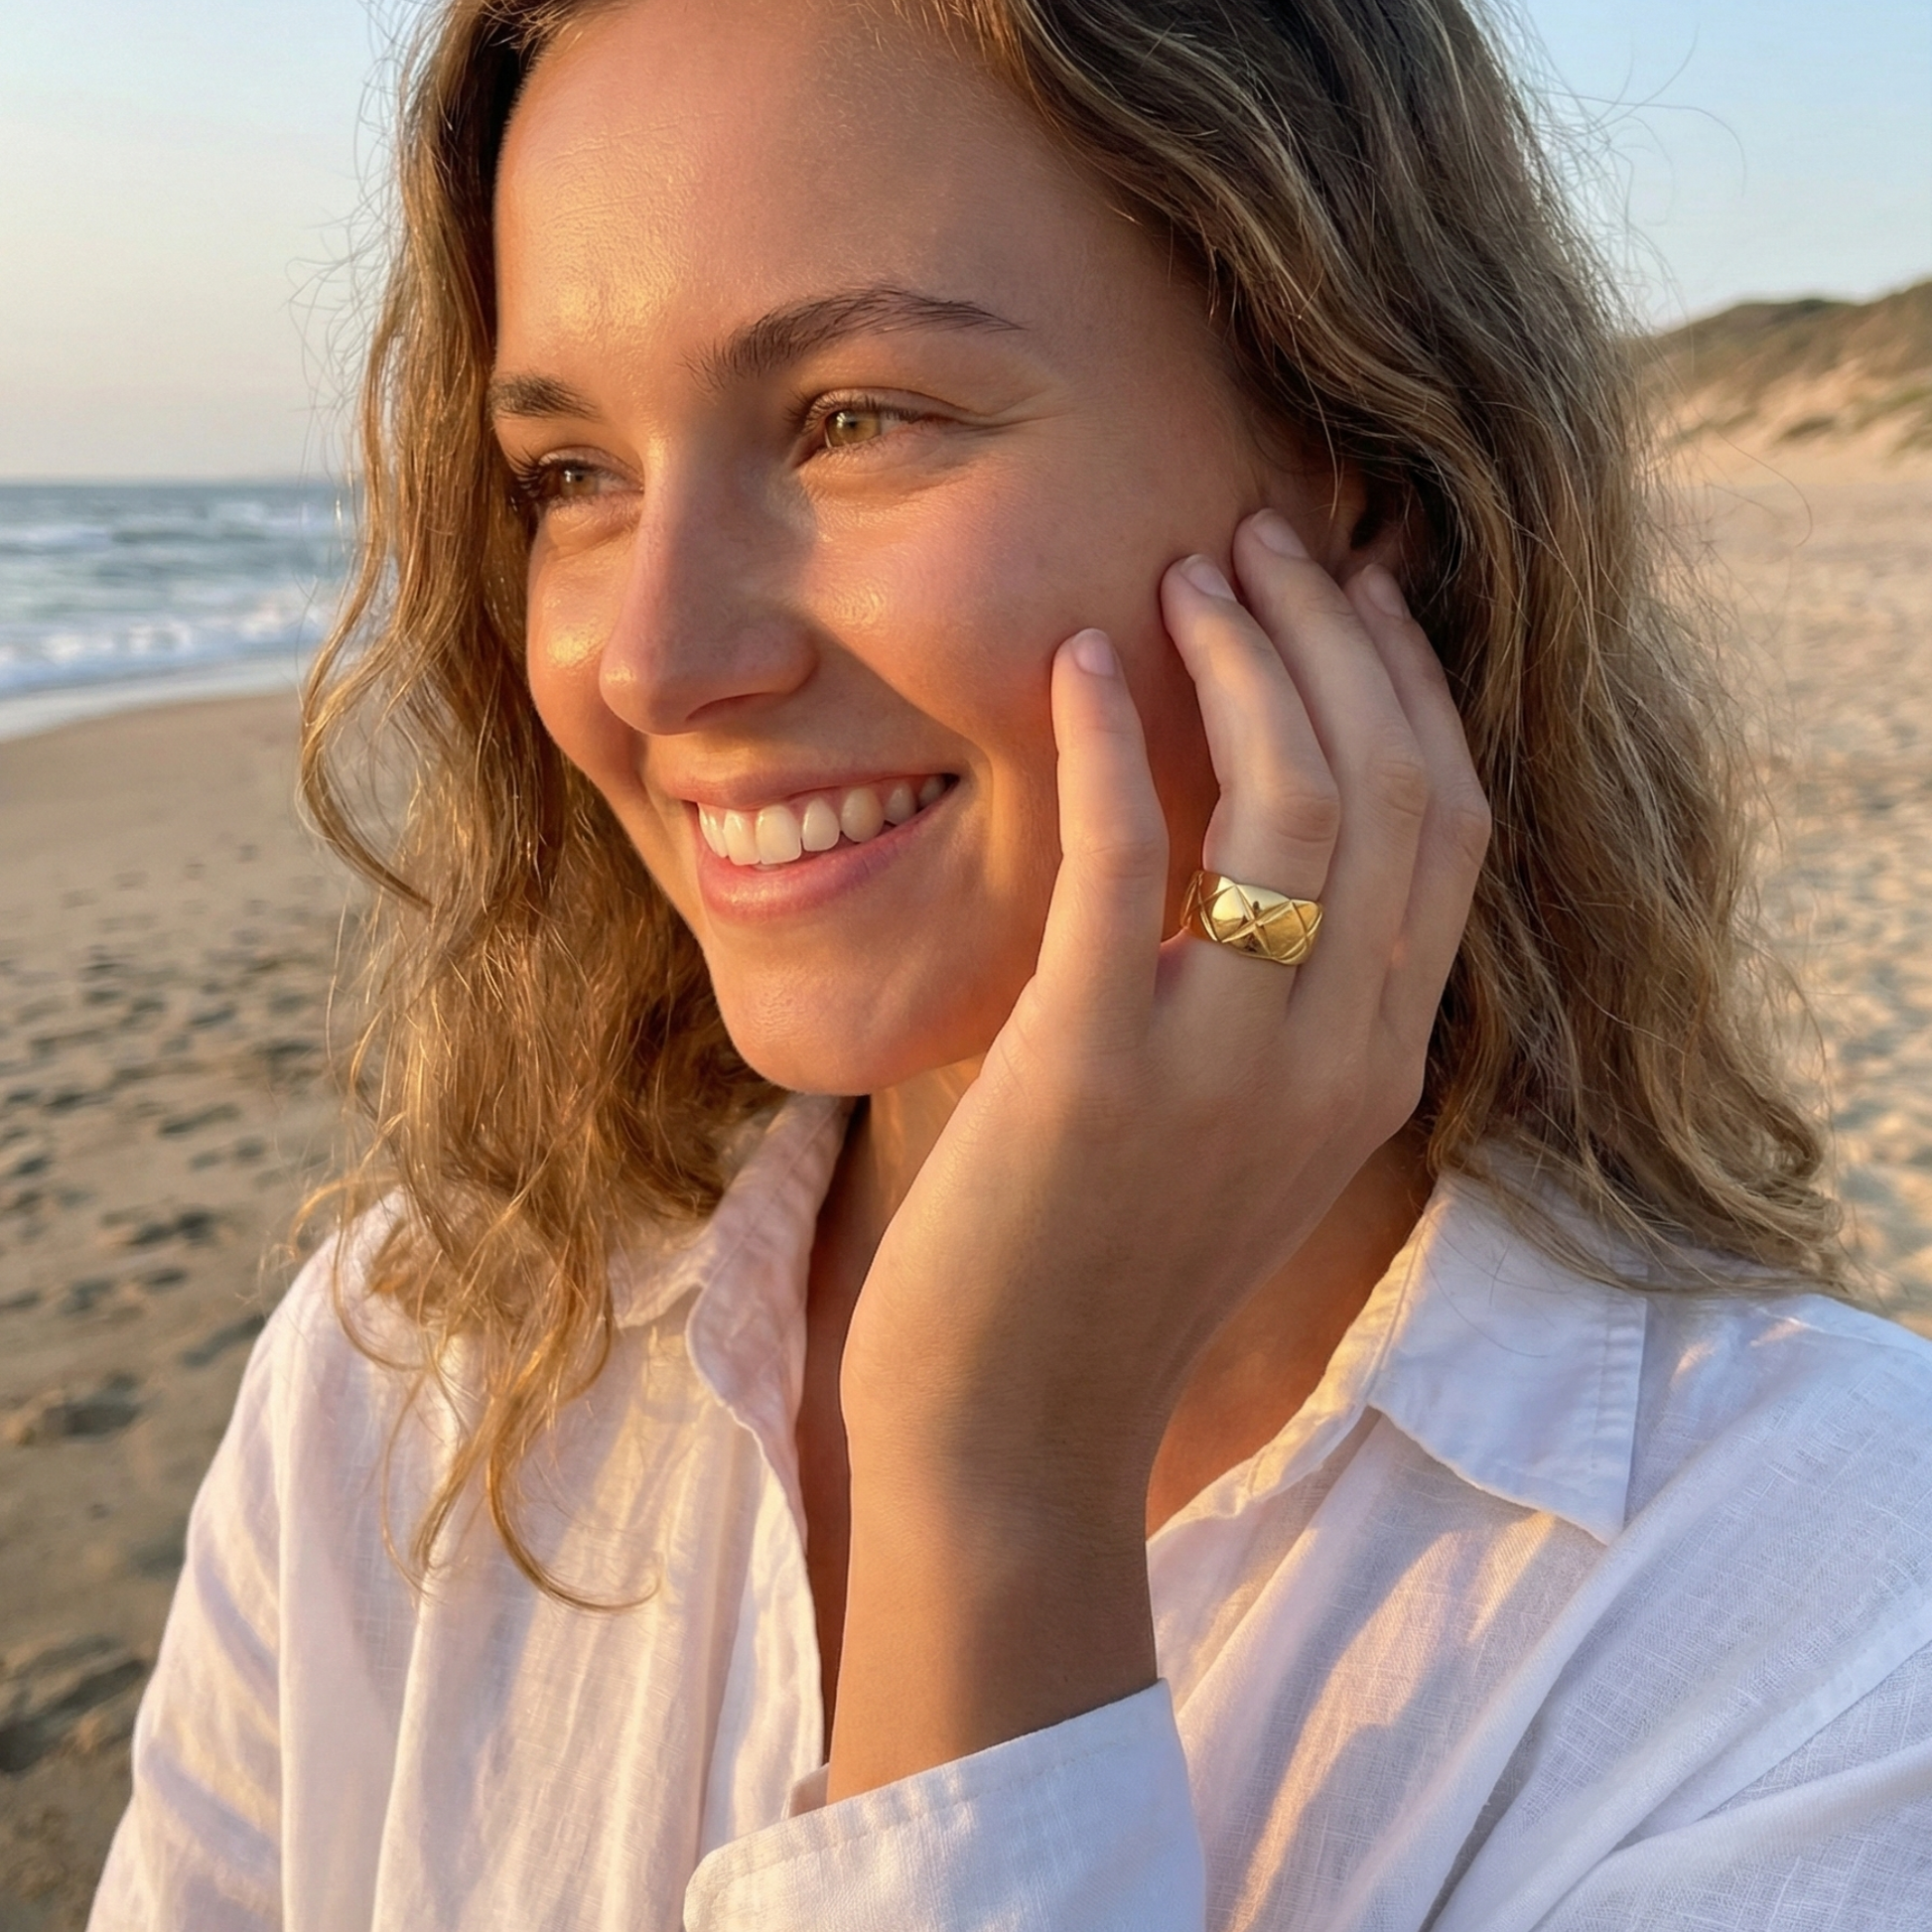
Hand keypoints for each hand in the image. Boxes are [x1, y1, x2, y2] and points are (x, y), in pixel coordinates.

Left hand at [827, 509, 1489, 1796]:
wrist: (1013, 1432)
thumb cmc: (1096, 1268)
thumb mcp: (1228, 1127)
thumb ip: (1266, 997)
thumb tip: (1227, 835)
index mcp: (1377, 1065)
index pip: (1447, 827)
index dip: (1405, 685)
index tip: (1345, 591)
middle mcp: (1335, 1060)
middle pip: (1392, 785)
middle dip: (1333, 636)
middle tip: (1257, 542)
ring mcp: (1225, 1071)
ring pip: (1295, 803)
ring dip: (1244, 661)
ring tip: (1182, 576)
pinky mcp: (1096, 1076)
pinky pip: (1126, 862)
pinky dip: (1108, 742)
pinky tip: (1078, 662)